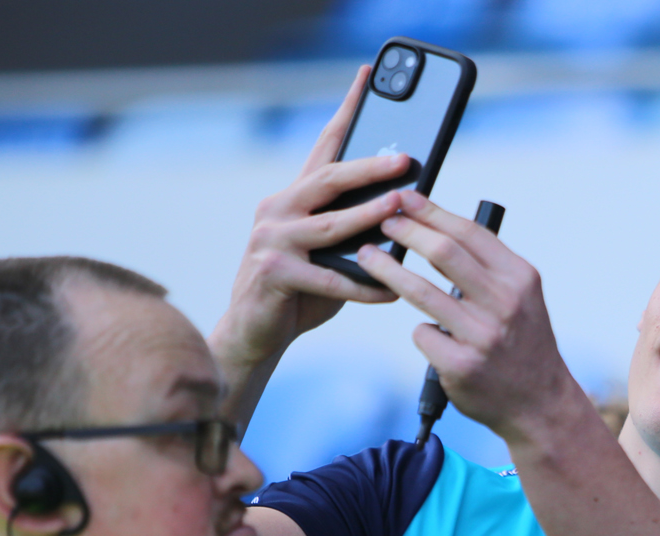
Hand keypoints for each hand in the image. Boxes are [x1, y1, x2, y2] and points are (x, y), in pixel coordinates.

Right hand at [209, 67, 405, 383]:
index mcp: (293, 198)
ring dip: (368, 216)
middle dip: (370, 167)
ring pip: (330, 225)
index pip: (324, 147)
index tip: (367, 77)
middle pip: (329, 179)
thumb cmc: (300, 291)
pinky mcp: (272, 273)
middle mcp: (277, 209)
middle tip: (406, 159)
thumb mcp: (329, 252)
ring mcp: (271, 240)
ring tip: (399, 207)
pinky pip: (328, 278)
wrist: (254, 333)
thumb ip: (354, 230)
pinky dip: (363, 286)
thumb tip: (404, 212)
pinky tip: (390, 291)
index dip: (346, 111)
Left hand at [360, 192, 588, 445]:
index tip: (406, 198)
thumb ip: (488, 268)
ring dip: (388, 270)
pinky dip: (424, 331)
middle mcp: (505, 304)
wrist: (541, 404)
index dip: (432, 211)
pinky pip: (424, 334)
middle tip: (382, 222)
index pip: (469, 233)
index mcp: (521, 278)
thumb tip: (437, 230)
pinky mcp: (462, 366)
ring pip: (421, 291)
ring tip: (368, 258)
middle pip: (443, 252)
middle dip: (407, 230)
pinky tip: (434, 336)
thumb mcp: (522, 298)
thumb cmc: (523, 344)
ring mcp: (483, 336)